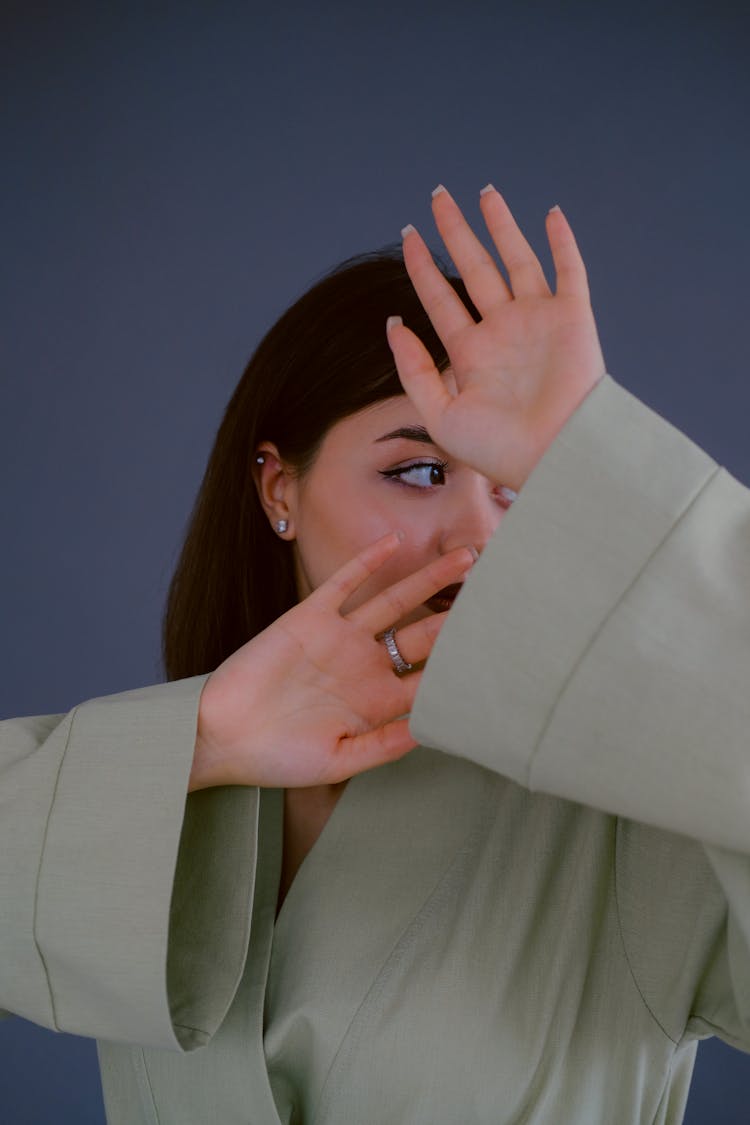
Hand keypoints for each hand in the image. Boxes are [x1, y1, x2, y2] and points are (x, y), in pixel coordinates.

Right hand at [189, 533, 475, 791]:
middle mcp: (366, 666)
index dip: (466, 668)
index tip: (506, 656)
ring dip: (430, 580)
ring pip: (395, 602)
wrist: (221, 736)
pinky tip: (394, 542)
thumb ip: (383, 746)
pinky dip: (368, 562)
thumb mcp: (337, 762)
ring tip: (467, 557)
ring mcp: (341, 639)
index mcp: (378, 703)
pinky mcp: (309, 618)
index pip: (433, 679)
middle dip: (463, 618)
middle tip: (503, 596)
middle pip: (426, 635)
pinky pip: (344, 584)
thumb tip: (432, 731)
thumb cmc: (277, 759)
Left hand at [386, 185, 605, 490]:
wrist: (554, 456)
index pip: (441, 298)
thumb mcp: (439, 414)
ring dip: (501, 226)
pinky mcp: (572, 317)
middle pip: (474, 269)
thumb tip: (393, 323)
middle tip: (437, 197)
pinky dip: (562, 241)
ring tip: (483, 193)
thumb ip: (414, 370)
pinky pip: (568, 270)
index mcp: (471, 354)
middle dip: (455, 232)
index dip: (422, 266)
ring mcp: (538, 321)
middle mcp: (503, 332)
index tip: (407, 236)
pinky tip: (549, 213)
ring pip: (516, 260)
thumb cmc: (498, 449)